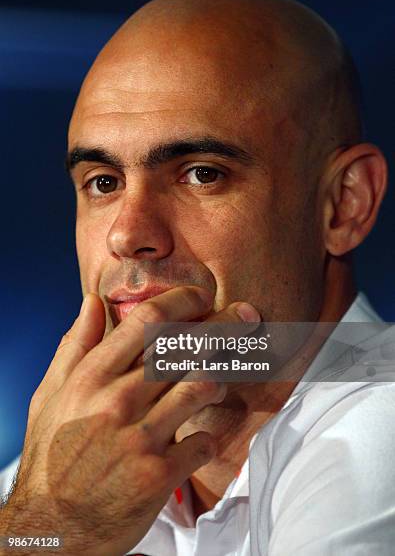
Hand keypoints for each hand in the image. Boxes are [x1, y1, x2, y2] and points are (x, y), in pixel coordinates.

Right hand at [1, 287, 258, 555]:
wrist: (51, 527)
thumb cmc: (51, 454)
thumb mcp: (50, 394)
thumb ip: (74, 344)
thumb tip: (93, 301)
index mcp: (92, 376)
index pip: (148, 320)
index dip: (184, 301)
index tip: (203, 297)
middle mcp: (119, 401)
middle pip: (187, 347)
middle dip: (224, 326)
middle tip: (246, 316)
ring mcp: (141, 438)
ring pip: (203, 386)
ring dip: (219, 379)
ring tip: (218, 381)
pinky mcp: (159, 474)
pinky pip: (204, 441)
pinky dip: (208, 437)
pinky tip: (198, 439)